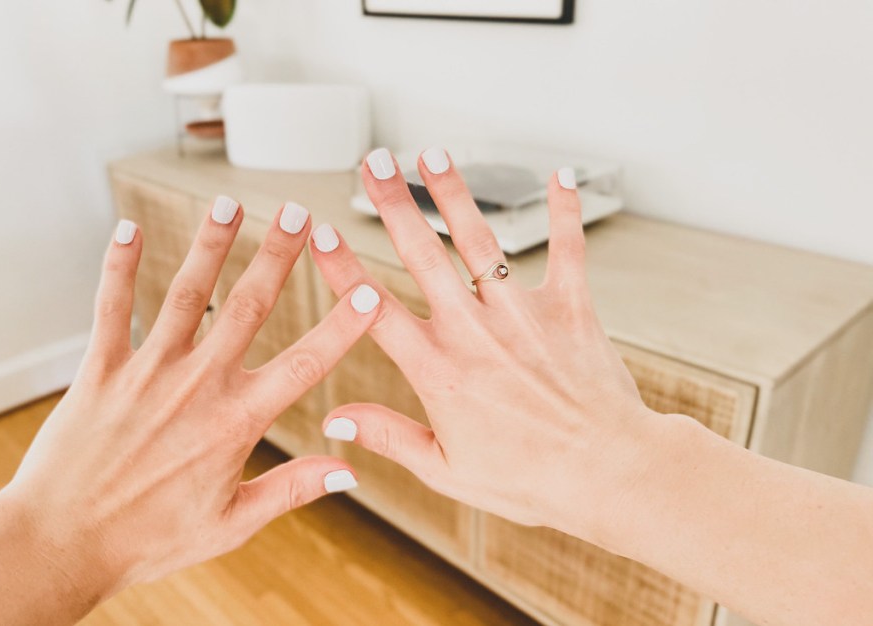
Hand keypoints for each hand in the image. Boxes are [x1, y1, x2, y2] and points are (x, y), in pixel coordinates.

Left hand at [0, 200, 379, 598]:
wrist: (62, 543)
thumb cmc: (147, 540)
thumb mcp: (231, 524)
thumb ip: (292, 490)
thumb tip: (348, 470)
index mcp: (236, 422)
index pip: (305, 363)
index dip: (344, 324)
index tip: (367, 291)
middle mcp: (197, 386)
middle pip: (249, 306)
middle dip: (279, 255)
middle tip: (299, 213)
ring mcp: (148, 372)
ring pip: (187, 294)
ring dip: (211, 244)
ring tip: (230, 203)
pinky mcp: (101, 370)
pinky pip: (112, 307)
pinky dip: (120, 266)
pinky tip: (128, 228)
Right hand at [310, 148, 664, 539]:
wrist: (609, 474)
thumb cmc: (529, 480)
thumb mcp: (446, 470)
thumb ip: (388, 436)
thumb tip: (333, 419)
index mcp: (438, 371)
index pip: (374, 310)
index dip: (342, 268)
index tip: (319, 232)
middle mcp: (475, 332)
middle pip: (423, 256)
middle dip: (394, 204)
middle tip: (374, 162)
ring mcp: (523, 315)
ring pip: (481, 241)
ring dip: (454, 194)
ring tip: (433, 154)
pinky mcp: (571, 308)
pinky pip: (568, 249)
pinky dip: (566, 211)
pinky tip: (560, 175)